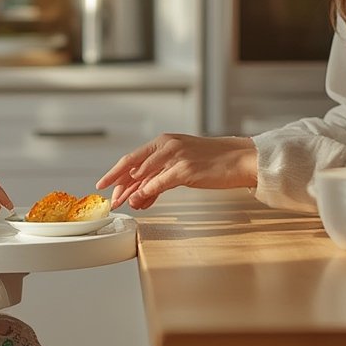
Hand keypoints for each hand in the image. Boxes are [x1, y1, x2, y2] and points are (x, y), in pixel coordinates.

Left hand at [95, 134, 258, 209]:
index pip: (132, 158)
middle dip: (118, 184)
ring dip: (130, 192)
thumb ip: (159, 177)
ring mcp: (175, 156)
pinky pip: (159, 183)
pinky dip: (145, 193)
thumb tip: (140, 195)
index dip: (116, 173)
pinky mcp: (185, 169)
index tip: (105, 185)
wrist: (240, 159)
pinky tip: (138, 201)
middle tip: (111, 199)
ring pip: (142, 175)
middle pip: (131, 165)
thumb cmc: (213, 162)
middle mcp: (167, 145)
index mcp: (164, 141)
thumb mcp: (181, 164)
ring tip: (123, 204)